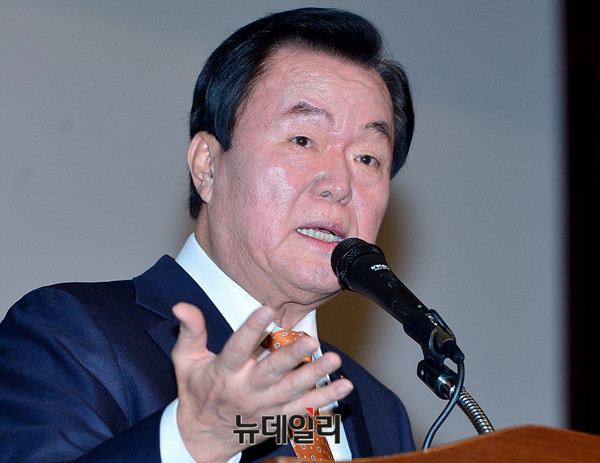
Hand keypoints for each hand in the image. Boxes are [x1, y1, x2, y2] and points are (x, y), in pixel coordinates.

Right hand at [171, 302, 353, 462]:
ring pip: (293, 392)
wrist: (201, 439)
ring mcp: (265, 407)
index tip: (266, 308)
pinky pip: (304, 410)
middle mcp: (246, 390)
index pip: (237, 348)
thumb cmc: (196, 393)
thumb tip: (182, 306)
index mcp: (224, 373)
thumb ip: (190, 331)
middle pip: (271, 373)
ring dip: (315, 376)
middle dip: (292, 357)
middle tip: (311, 341)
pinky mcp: (278, 419)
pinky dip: (325, 400)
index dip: (251, 328)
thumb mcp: (186, 361)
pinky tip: (343, 388)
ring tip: (334, 360)